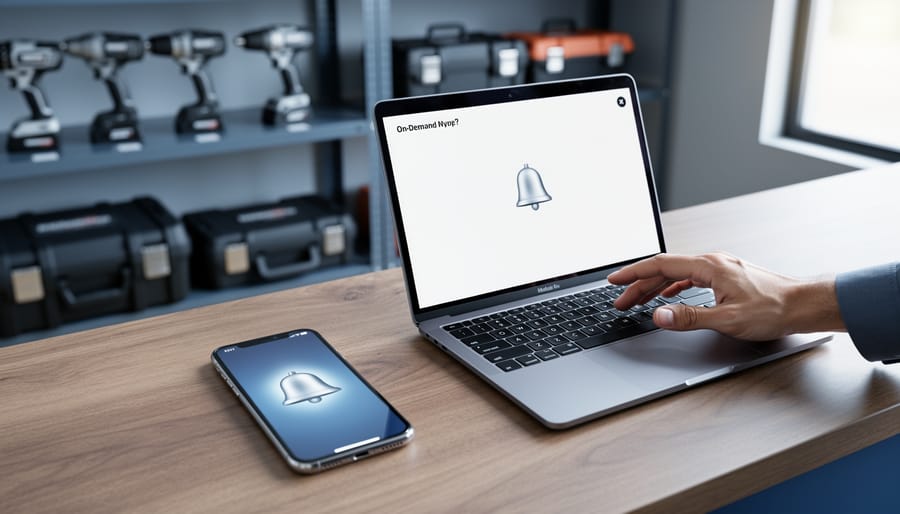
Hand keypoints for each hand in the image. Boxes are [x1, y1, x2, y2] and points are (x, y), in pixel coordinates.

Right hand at [607, 253, 844, 339]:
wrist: (804, 304)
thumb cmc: (773, 310)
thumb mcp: (727, 319)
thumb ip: (688, 317)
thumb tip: (658, 316)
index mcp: (708, 266)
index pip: (659, 265)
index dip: (633, 274)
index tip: (614, 282)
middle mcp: (712, 262)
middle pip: (664, 269)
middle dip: (638, 285)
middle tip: (620, 301)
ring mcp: (719, 267)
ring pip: (676, 273)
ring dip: (653, 287)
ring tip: (636, 301)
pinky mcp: (726, 276)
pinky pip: (689, 277)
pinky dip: (671, 287)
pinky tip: (667, 296)